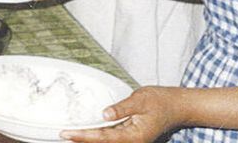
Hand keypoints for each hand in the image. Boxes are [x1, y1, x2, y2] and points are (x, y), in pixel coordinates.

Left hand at [63, 87, 188, 142]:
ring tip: (70, 134)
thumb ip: (122, 108)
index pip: (103, 137)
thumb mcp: (141, 100)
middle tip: (62, 134)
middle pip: (102, 142)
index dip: (83, 136)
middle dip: (82, 139)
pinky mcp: (129, 135)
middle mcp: (131, 141)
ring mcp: (130, 140)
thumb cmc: (161, 102)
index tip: (67, 133)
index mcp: (134, 136)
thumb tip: (105, 114)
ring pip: (105, 141)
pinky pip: (110, 137)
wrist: (176, 106)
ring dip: (89, 138)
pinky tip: (87, 130)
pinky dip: (97, 134)